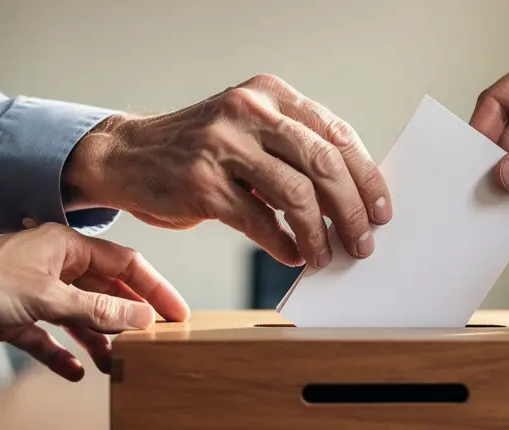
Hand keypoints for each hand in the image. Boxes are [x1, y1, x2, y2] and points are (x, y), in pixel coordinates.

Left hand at [0, 224, 188, 380]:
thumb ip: (98, 309)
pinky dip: (63, 354)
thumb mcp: (48, 297)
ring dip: (99, 340)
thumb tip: (140, 318)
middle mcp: (55, 267)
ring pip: (81, 317)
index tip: (176, 313)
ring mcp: (36, 293)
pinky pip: (49, 339)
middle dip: (129, 318)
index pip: (126, 265)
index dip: (154, 289)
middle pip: (106, 292)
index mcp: (67, 248)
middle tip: (154, 342)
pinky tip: (75, 372)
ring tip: (118, 363)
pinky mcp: (15, 317)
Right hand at [65, 74, 391, 268]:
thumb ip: (295, 150)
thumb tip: (352, 198)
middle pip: (323, 164)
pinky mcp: (201, 183)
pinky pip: (259, 221)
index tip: (382, 210)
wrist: (127, 155)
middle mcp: (248, 110)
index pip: (336, 135)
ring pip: (296, 195)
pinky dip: (283, 244)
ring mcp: (222, 145)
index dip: (366, 177)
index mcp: (270, 94)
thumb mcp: (250, 130)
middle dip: (352, 211)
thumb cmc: (200, 151)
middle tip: (362, 243)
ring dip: (320, 234)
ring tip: (325, 255)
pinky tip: (293, 254)